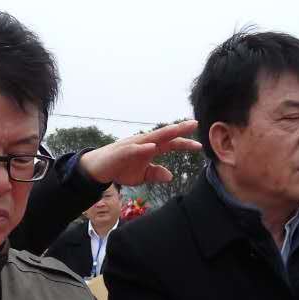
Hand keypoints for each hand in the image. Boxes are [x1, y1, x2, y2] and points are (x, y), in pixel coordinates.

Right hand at [78, 121, 202, 186]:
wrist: (98, 169)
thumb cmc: (121, 169)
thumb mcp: (142, 176)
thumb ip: (156, 174)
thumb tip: (171, 176)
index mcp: (151, 148)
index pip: (171, 144)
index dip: (185, 144)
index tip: (199, 146)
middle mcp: (145, 143)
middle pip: (165, 135)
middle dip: (179, 129)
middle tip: (194, 123)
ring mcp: (134, 145)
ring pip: (152, 137)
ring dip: (164, 133)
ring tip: (177, 129)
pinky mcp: (123, 151)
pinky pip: (135, 149)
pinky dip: (143, 147)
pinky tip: (152, 147)